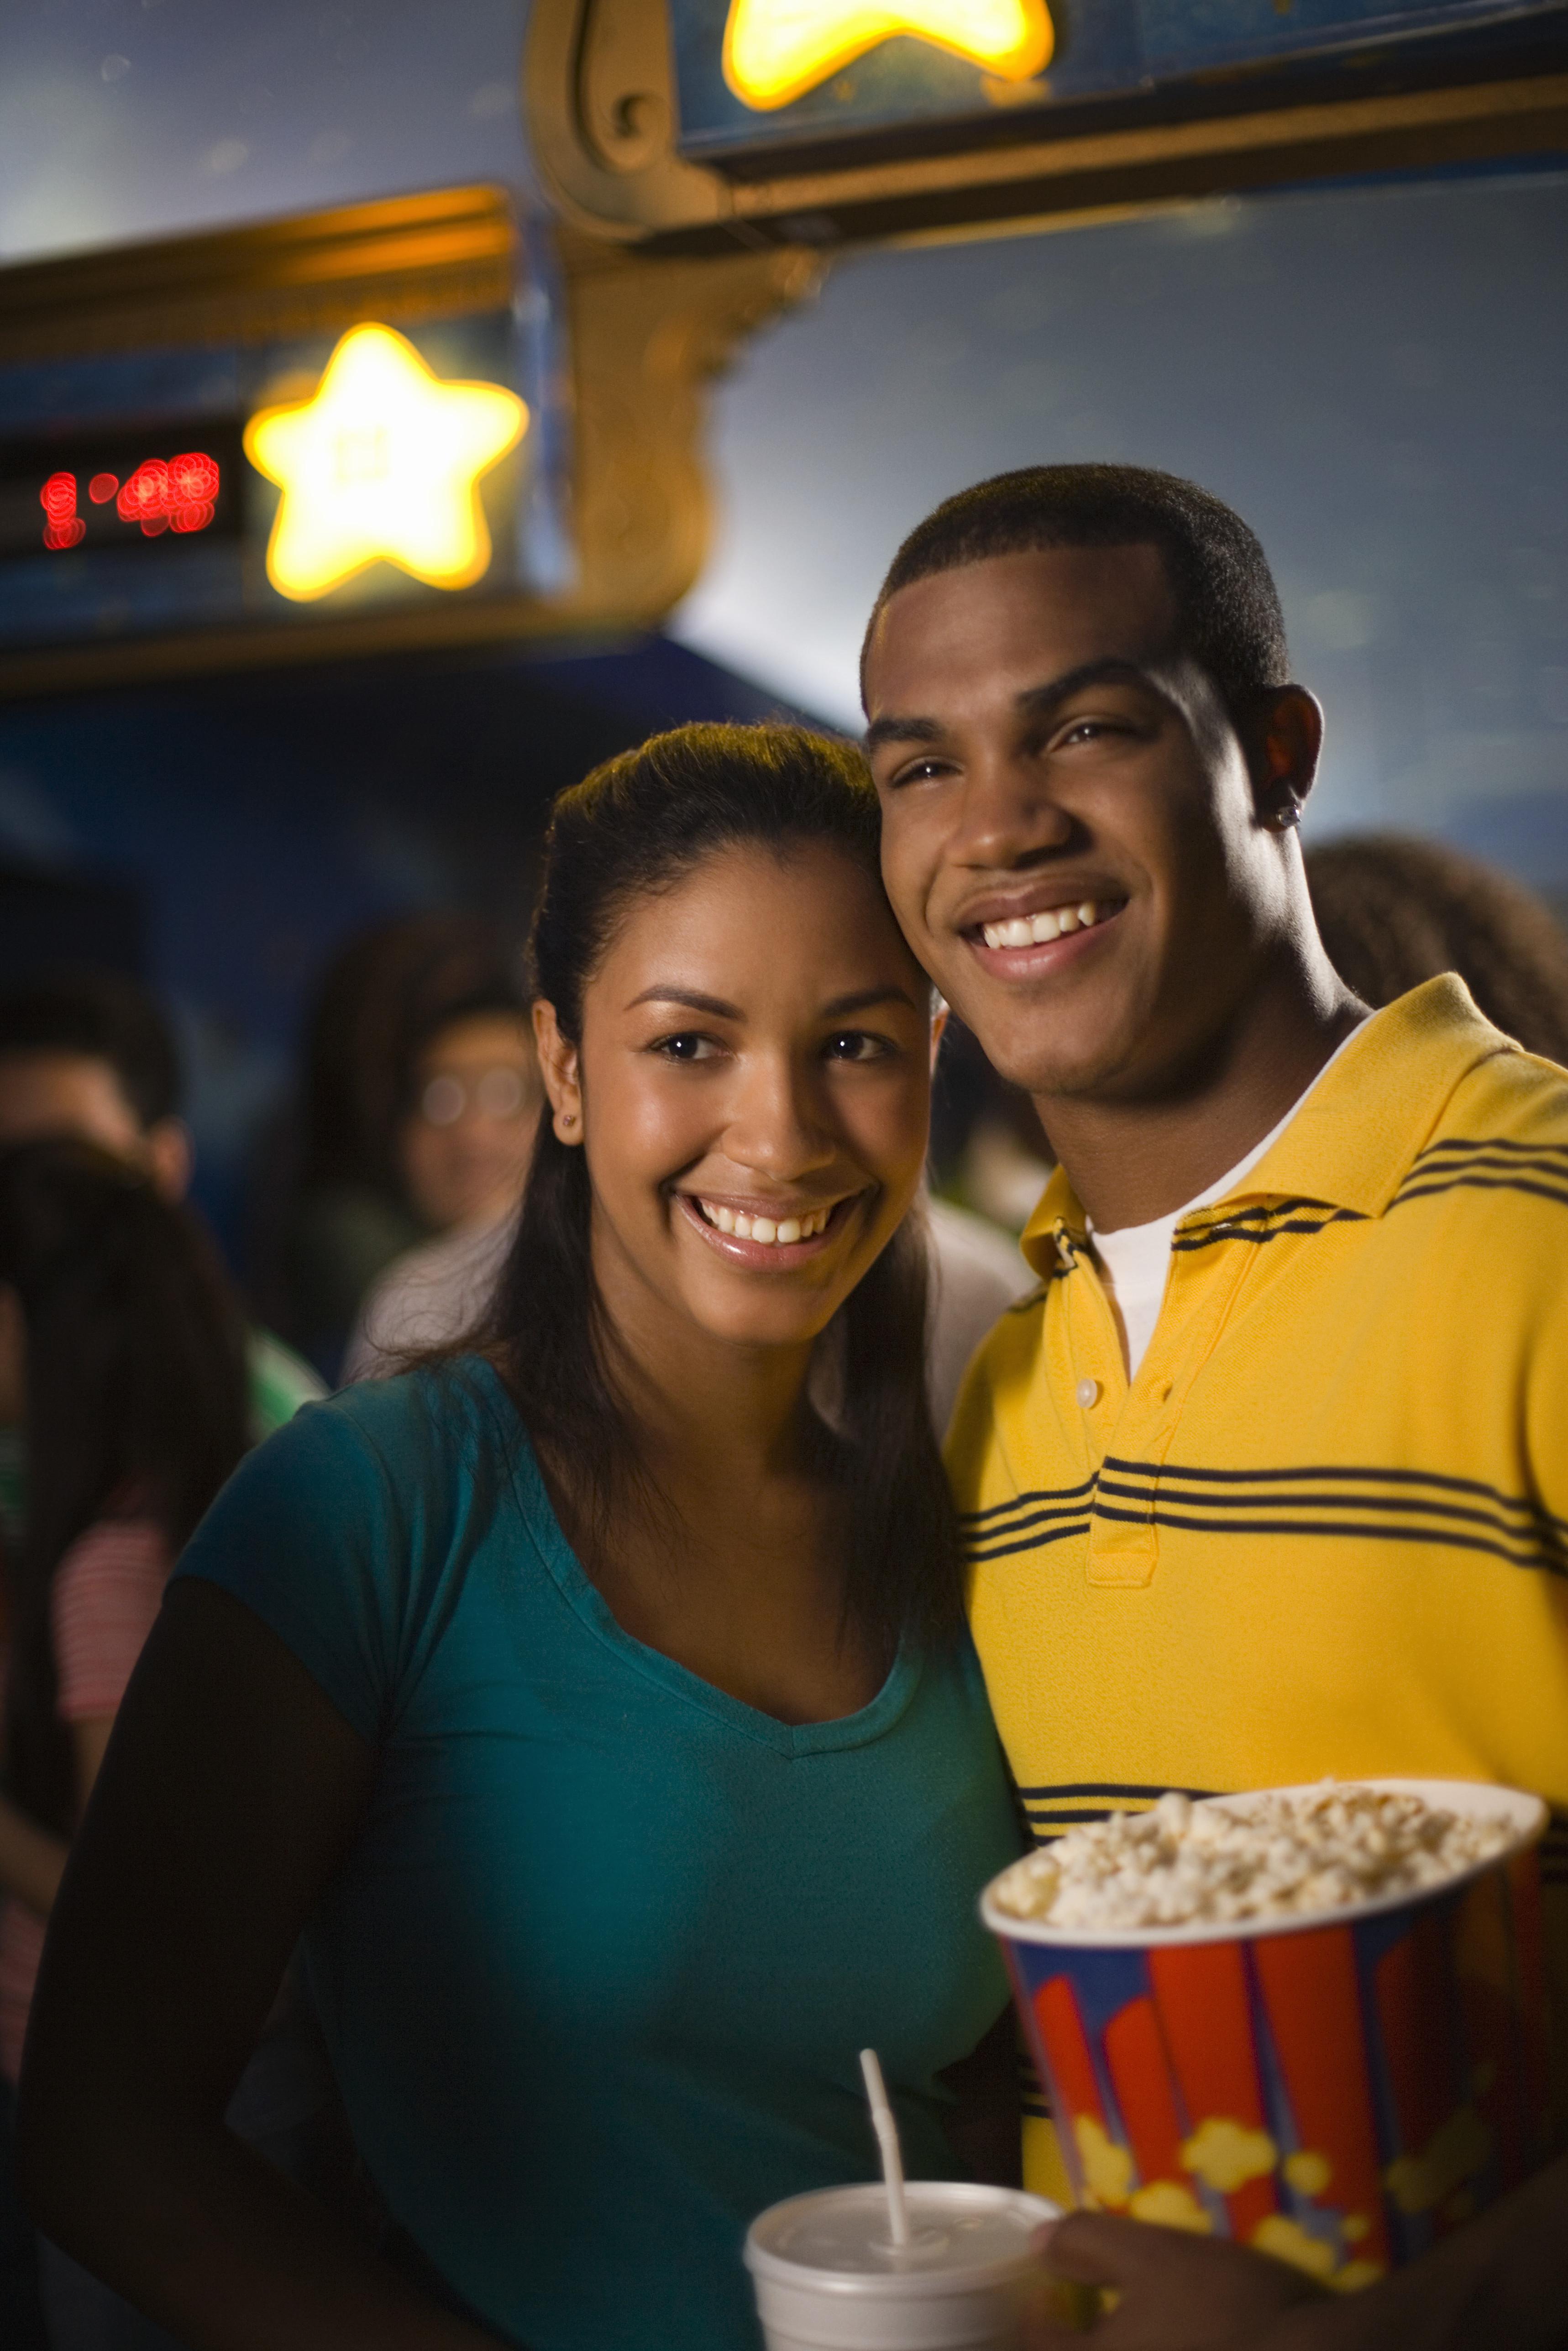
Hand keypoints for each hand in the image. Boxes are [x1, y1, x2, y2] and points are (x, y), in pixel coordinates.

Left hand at [1021, 2213, 1330, 2349]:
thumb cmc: (1226, 2306)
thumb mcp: (1153, 2255)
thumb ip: (1087, 2243)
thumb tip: (1040, 2243)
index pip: (1041, 2348)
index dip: (1041, 2316)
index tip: (1054, 2291)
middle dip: (1086, 2341)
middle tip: (1100, 2315)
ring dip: (1129, 2346)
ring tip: (1149, 2327)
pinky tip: (1188, 2342)